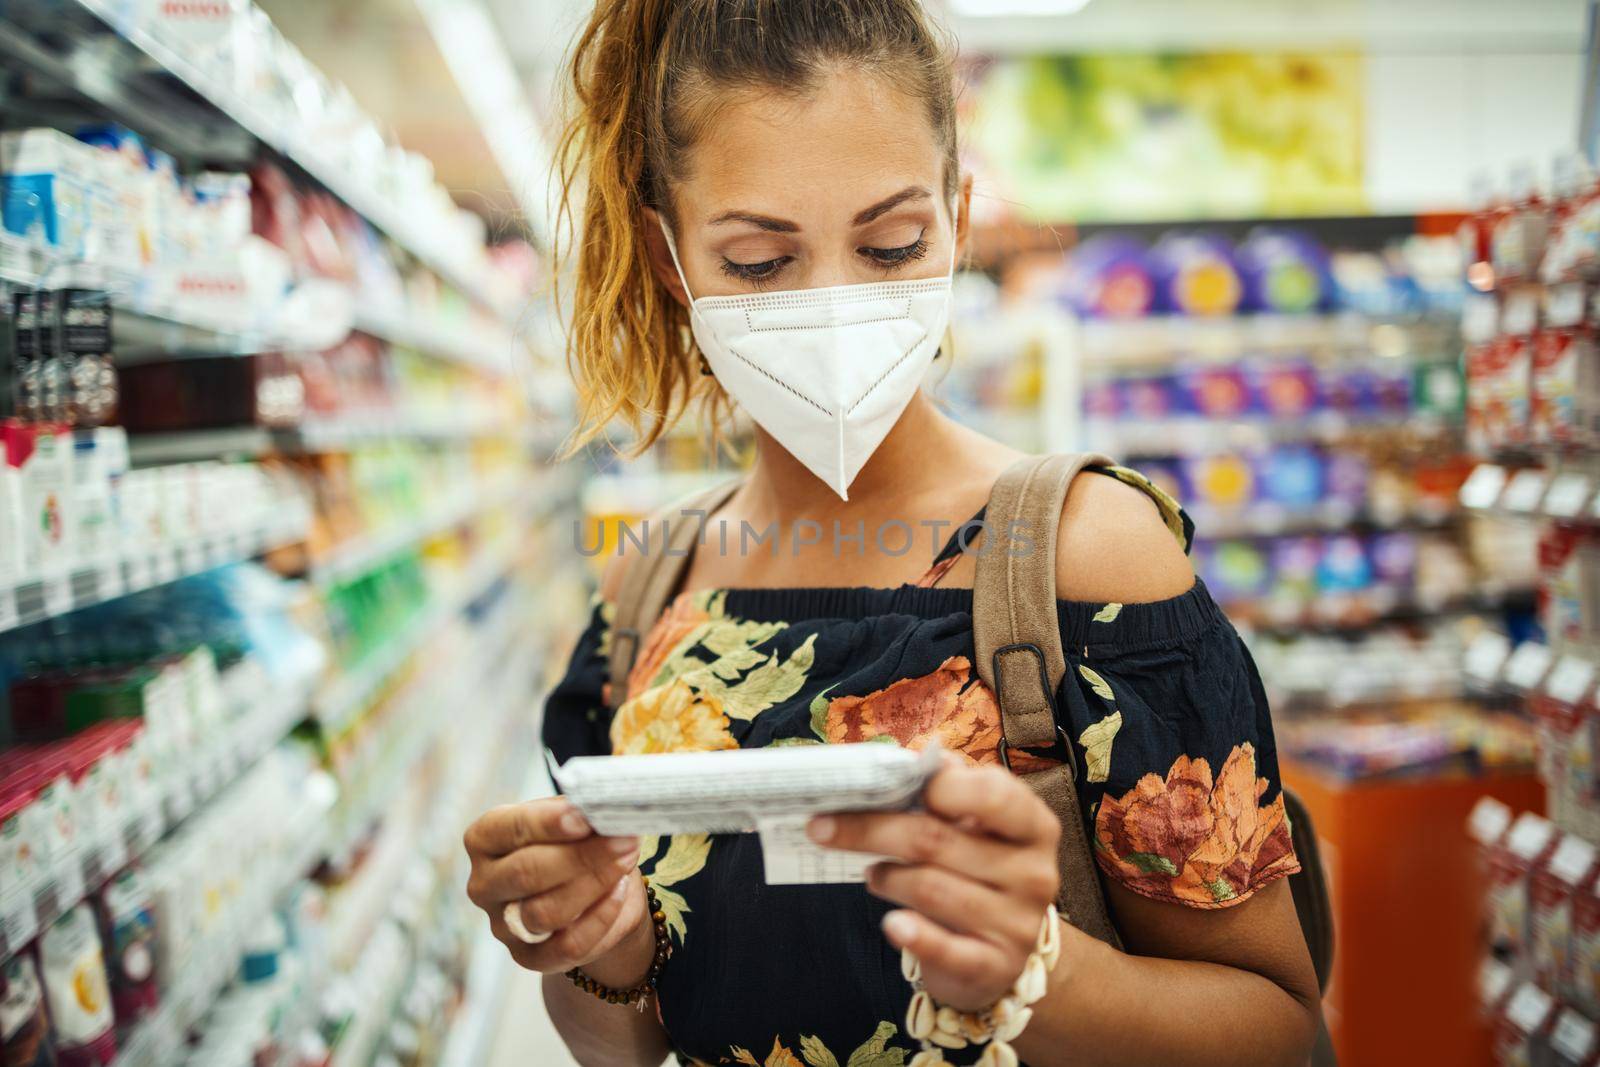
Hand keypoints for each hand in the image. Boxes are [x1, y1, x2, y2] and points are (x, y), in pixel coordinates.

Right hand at [464, 798, 652, 982]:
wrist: (589, 889)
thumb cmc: (574, 842)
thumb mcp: (572, 817)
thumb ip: (581, 809)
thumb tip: (607, 799)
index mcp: (485, 839)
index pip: (508, 829)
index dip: (547, 823)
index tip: (585, 815)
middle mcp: (484, 884)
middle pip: (527, 872)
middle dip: (581, 855)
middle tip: (623, 838)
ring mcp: (502, 925)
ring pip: (545, 912)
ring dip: (595, 884)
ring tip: (627, 859)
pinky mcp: (528, 957)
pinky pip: (567, 946)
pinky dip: (600, 918)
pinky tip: (620, 891)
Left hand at [807, 758, 1060, 1011]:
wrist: (1002, 954)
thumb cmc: (979, 871)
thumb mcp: (977, 828)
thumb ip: (950, 790)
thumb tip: (912, 758)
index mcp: (1032, 825)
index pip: (991, 793)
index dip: (938, 785)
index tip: (889, 783)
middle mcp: (1034, 873)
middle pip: (936, 839)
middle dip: (870, 828)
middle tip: (821, 825)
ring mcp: (1018, 924)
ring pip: (929, 888)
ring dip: (886, 877)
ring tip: (872, 873)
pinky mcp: (995, 967)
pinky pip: (944, 948)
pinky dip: (912, 934)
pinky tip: (892, 924)